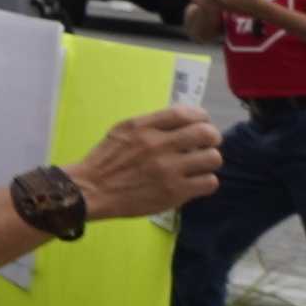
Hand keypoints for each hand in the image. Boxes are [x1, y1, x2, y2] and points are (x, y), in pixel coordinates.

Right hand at [74, 104, 225, 221]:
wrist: (92, 191)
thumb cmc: (107, 160)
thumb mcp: (124, 131)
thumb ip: (152, 124)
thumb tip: (183, 120)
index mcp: (145, 126)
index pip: (186, 113)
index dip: (202, 118)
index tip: (200, 124)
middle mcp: (159, 145)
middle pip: (207, 133)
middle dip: (211, 139)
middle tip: (204, 146)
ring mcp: (168, 169)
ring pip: (213, 158)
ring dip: (208, 162)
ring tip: (198, 166)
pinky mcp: (174, 192)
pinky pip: (209, 182)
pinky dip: (205, 182)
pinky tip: (193, 183)